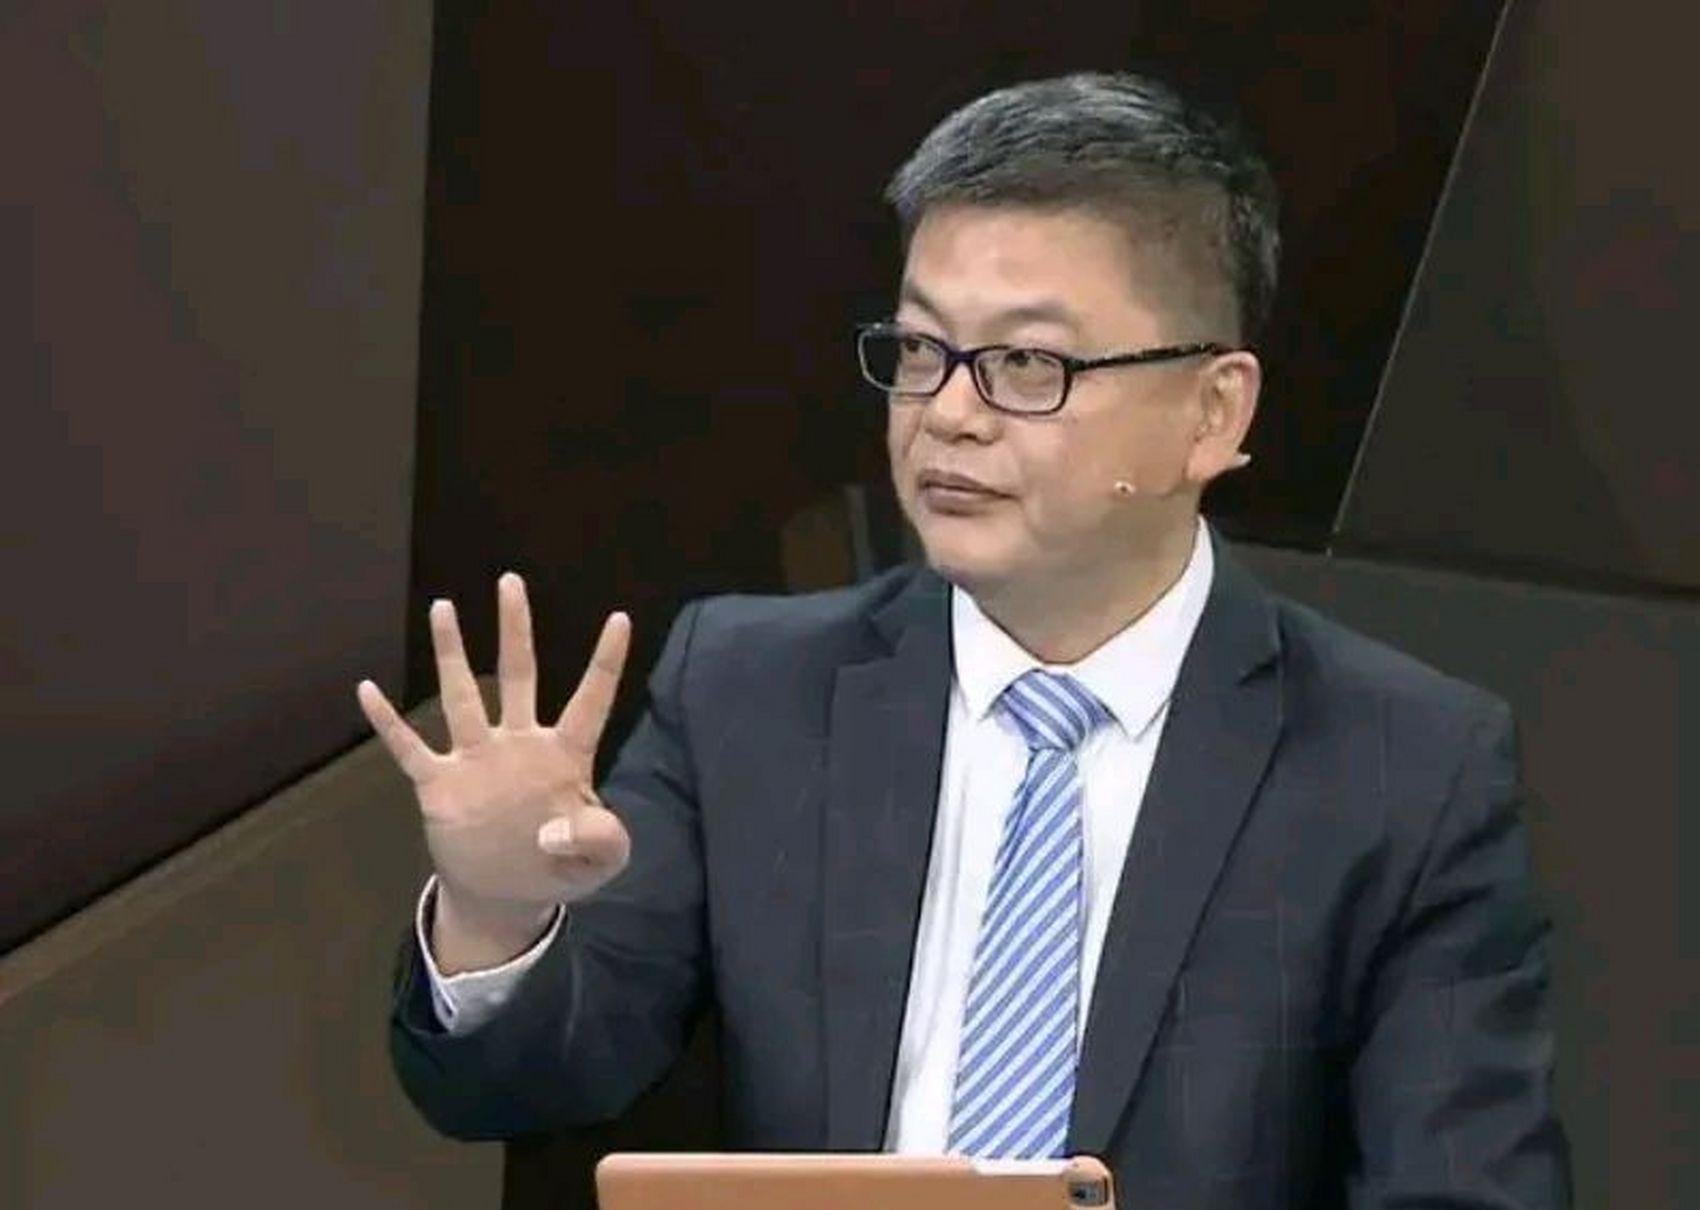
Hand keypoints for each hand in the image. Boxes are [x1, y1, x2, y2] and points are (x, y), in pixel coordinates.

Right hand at [357, 573, 633, 935]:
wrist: (505, 896)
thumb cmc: (559, 869)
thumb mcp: (599, 863)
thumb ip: (600, 841)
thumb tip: (565, 829)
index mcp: (564, 757)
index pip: (590, 701)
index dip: (606, 662)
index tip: (620, 619)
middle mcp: (519, 745)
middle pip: (517, 674)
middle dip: (515, 629)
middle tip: (510, 580)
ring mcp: (478, 761)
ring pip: (462, 696)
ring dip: (452, 654)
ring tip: (443, 607)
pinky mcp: (440, 786)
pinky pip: (409, 748)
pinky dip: (388, 723)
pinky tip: (368, 690)